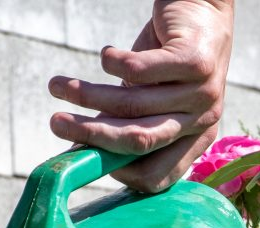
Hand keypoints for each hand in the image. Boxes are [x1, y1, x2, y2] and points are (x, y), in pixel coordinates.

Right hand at [47, 0, 232, 192]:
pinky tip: (105, 56)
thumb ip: (123, 124)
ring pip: (133, 105)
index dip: (119, 172)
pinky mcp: (196, 62)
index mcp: (195, 142)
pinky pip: (140, 71)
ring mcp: (204, 93)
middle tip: (55, 124)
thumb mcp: (149, 99)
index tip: (87, 153)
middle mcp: (204, 122)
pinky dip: (112, 63)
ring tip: (58, 85)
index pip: (158, 178)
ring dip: (87, 95)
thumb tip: (75, 152)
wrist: (204, 9)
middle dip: (91, 135)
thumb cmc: (168, 62)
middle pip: (140, 142)